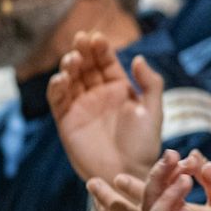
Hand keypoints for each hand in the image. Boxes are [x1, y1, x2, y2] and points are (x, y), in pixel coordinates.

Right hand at [48, 31, 162, 184]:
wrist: (128, 173)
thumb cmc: (144, 145)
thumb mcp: (154, 112)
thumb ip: (151, 84)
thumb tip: (138, 58)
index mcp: (119, 89)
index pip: (106, 62)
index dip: (101, 49)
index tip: (97, 37)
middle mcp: (98, 94)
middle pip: (86, 66)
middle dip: (82, 51)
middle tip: (80, 39)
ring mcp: (81, 106)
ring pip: (70, 79)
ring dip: (69, 67)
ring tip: (72, 59)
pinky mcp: (66, 121)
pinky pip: (58, 100)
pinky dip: (57, 88)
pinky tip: (61, 79)